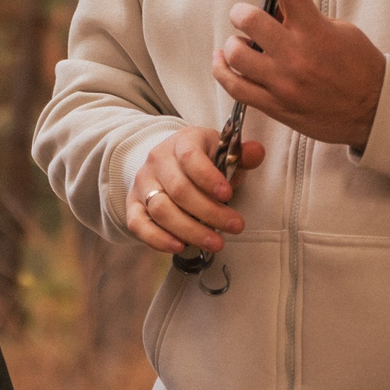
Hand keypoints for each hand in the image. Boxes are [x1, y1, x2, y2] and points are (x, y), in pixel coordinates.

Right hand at [125, 125, 265, 256]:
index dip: (208, 177)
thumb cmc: (203, 161)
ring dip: (189, 230)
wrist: (171, 163)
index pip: (190, 157)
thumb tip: (256, 152)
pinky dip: (157, 239)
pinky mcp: (133, 204)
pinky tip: (179, 247)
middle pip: (179, 189)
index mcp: (182, 142)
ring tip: (215, 243)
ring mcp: (143, 183)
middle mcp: (157, 160)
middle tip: (234, 227)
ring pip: (160, 209)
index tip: (227, 194)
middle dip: (209, 212)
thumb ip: (243, 154)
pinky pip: (138, 224)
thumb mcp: (225, 152)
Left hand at [213, 0, 385, 148]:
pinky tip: (222, 61)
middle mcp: (297, 56)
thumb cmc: (361, 70)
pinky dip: (222, 71)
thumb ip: (309, 18)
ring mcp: (283, 83)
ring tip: (241, 43)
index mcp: (317, 32)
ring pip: (236, 55)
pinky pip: (235, 87)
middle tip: (245, 14)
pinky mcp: (275, 105)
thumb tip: (277, 8)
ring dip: (234, 43)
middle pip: (250, 20)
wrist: (374, 111)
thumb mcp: (342, 31)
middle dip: (242, 12)